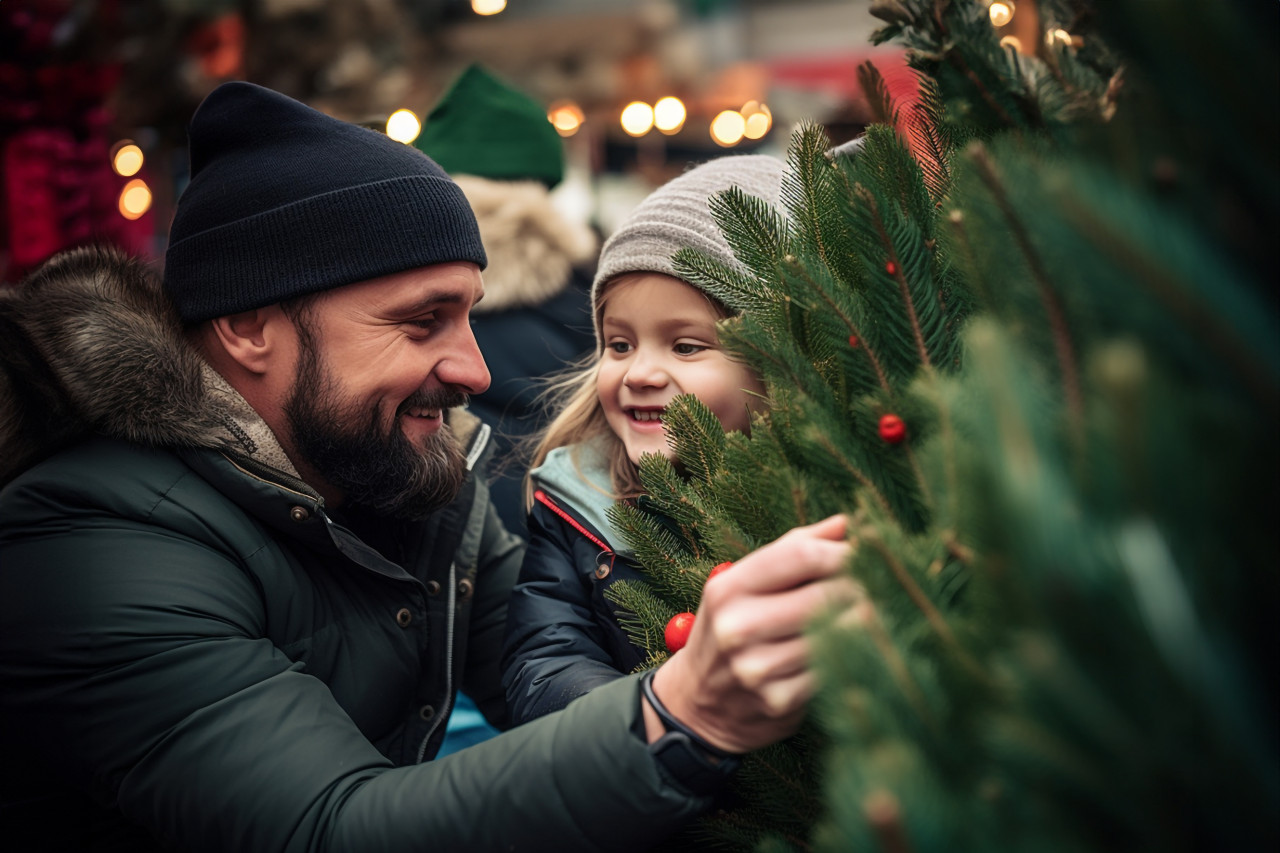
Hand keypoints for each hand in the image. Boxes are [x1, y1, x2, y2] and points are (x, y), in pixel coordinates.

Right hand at [645, 514, 861, 753]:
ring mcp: (757, 668)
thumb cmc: (733, 628)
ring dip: (861, 622)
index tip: (863, 555)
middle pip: (823, 595)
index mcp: (728, 589)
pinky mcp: (778, 701)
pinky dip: (849, 657)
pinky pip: (833, 670)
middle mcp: (737, 628)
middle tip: (875, 586)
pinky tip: (850, 649)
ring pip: (835, 634)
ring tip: (867, 614)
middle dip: (857, 588)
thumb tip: (846, 522)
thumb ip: (794, 548)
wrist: (700, 703)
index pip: (800, 556)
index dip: (841, 552)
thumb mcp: (746, 584)